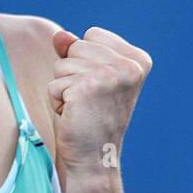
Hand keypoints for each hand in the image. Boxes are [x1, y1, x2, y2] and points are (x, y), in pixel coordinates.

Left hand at [47, 26, 151, 170]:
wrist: (95, 159)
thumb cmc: (92, 119)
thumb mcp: (89, 78)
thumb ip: (76, 52)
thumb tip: (59, 36)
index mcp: (138, 60)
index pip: (93, 34)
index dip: (85, 61)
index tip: (98, 89)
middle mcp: (129, 66)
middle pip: (76, 46)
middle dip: (72, 73)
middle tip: (88, 101)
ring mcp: (110, 75)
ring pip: (62, 64)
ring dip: (64, 88)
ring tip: (82, 108)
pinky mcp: (87, 88)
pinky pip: (54, 84)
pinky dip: (56, 101)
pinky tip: (74, 116)